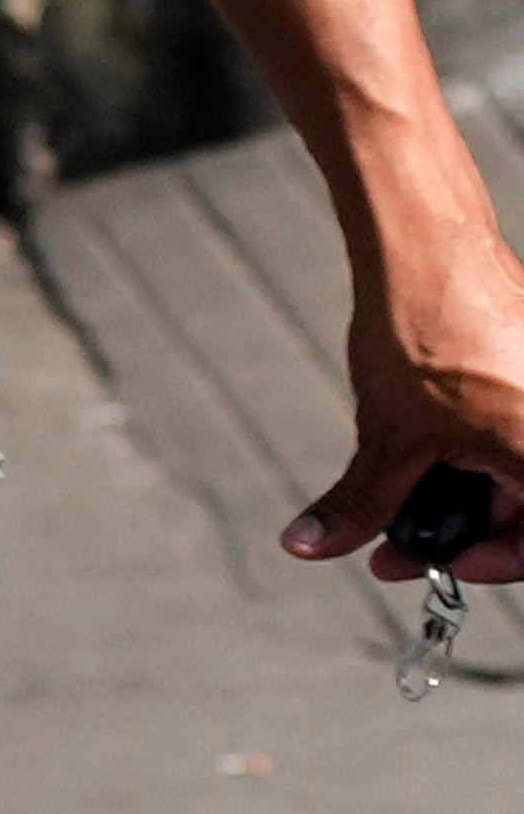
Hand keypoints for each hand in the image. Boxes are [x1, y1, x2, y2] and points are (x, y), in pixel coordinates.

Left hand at [285, 258, 523, 579]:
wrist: (432, 249)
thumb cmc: (426, 333)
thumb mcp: (389, 436)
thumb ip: (362, 503)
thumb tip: (311, 545)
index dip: (492, 563)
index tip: (439, 565)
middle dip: (462, 529)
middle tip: (396, 546)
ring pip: (519, 471)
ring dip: (465, 493)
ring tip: (402, 491)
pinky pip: (519, 434)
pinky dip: (480, 454)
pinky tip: (431, 451)